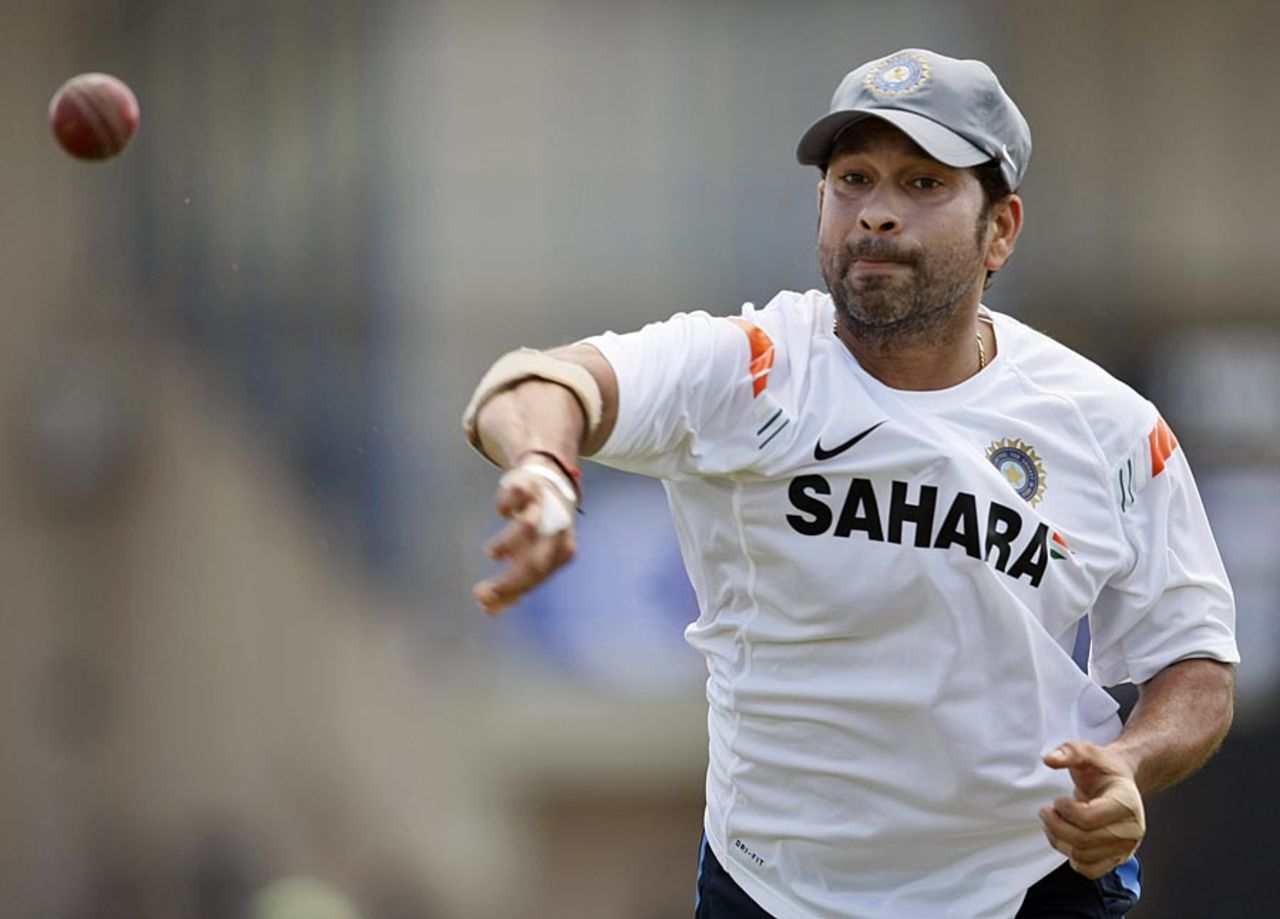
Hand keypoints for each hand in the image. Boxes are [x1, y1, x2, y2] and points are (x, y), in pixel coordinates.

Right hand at [471, 459, 576, 614]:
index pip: (537, 578)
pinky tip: (504, 512)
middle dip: (507, 582)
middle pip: (535, 563)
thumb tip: (489, 609)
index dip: (511, 593)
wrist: (551, 484)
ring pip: (528, 528)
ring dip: (505, 545)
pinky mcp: (529, 484)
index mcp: (562, 551)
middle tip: (480, 593)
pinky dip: (504, 506)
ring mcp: (544, 506)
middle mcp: (557, 530)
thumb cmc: (539, 529)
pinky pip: (515, 496)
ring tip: (493, 554)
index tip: (484, 603)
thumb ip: (516, 583)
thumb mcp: (533, 556)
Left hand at [1040, 741, 1145, 878]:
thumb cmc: (1103, 768)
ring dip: (1059, 841)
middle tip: (1045, 812)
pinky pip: (1090, 870)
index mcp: (1126, 803)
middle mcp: (1131, 830)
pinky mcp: (1116, 859)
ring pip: (1084, 857)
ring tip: (1053, 822)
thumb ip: (1070, 752)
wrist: (1118, 783)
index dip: (1065, 810)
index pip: (1089, 818)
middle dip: (1056, 826)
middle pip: (1084, 841)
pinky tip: (1064, 838)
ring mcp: (1125, 848)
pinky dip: (1071, 857)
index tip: (1057, 800)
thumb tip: (1049, 759)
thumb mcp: (1088, 752)